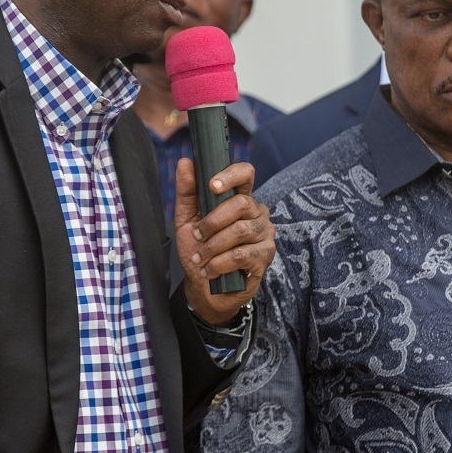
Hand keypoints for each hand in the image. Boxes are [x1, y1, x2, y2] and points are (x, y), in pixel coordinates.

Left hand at [174, 157, 275, 325]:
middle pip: (241, 203)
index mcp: (240, 198)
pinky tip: (210, 271)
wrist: (205, 289)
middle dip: (212, 221)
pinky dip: (219, 263)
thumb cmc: (199, 251)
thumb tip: (186, 162)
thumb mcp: (186, 220)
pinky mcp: (266, 256)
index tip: (212, 185)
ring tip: (201, 258)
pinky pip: (241, 254)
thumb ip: (187, 192)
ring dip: (213, 246)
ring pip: (240, 230)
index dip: (231, 175)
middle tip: (197, 236)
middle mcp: (257, 212)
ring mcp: (265, 234)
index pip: (246, 173)